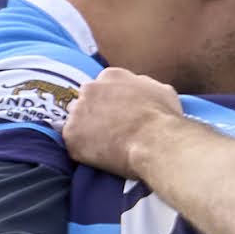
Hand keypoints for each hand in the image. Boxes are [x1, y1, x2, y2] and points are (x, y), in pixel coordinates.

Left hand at [61, 66, 183, 178]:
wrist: (156, 142)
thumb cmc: (163, 119)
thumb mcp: (161, 90)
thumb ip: (144, 86)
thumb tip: (140, 89)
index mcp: (111, 76)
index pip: (102, 87)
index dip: (110, 103)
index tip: (118, 115)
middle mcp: (90, 88)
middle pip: (85, 102)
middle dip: (94, 115)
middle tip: (110, 132)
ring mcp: (77, 112)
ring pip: (76, 122)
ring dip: (86, 133)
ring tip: (106, 147)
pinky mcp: (71, 135)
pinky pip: (73, 144)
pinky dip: (84, 152)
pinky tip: (101, 157)